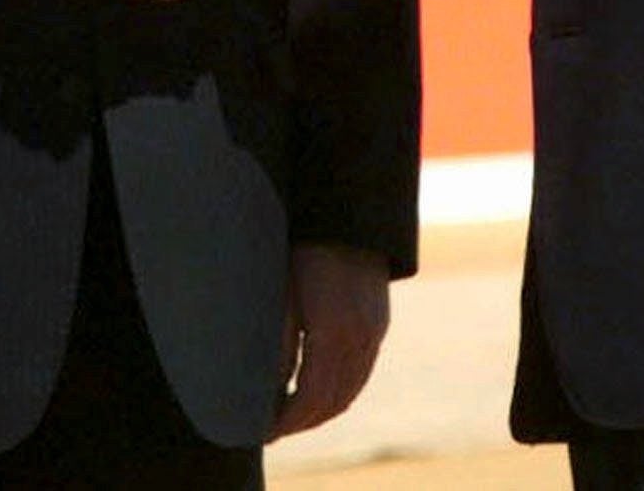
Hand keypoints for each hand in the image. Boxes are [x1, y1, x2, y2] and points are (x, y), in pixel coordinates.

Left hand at [271, 244, 390, 439]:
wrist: (347, 212)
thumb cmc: (302, 246)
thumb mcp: (281, 292)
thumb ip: (278, 343)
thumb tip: (268, 388)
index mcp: (333, 331)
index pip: (310, 397)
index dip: (287, 420)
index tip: (264, 430)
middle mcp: (361, 337)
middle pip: (334, 402)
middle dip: (303, 422)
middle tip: (274, 429)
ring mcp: (375, 332)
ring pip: (351, 391)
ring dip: (323, 411)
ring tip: (292, 415)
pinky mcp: (379, 324)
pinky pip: (362, 373)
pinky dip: (341, 392)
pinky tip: (319, 390)